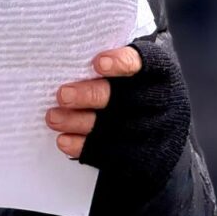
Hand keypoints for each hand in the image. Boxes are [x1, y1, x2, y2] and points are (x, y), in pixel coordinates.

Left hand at [46, 39, 191, 194]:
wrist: (163, 126)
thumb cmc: (136, 85)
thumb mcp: (132, 67)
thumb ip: (108, 62)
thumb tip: (67, 59)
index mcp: (160, 71)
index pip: (146, 63)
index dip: (122, 63)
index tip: (98, 63)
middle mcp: (160, 100)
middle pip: (124, 98)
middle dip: (90, 96)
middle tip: (63, 95)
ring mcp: (153, 130)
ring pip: (113, 127)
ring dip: (79, 122)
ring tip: (54, 117)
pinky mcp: (143, 156)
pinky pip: (110, 153)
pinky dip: (84, 146)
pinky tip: (64, 140)